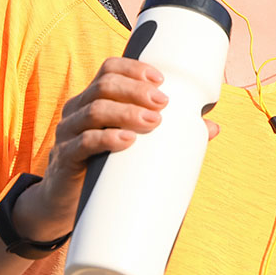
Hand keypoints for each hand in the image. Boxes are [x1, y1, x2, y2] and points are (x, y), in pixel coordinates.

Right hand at [12, 57, 218, 239]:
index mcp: (93, 100)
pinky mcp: (64, 159)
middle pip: (103, 86)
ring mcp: (67, 134)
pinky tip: (127, 140)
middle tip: (163, 103)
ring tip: (152, 122)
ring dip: (126, 112)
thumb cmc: (102, 167)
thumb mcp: (131, 146)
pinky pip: (82, 143)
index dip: (134, 69)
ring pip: (94, 110)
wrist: (63, 205)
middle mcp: (77, 111)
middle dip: (136, 90)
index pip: (108, 70)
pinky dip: (106, 139)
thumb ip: (167, 135)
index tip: (161, 80)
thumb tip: (212, 128)